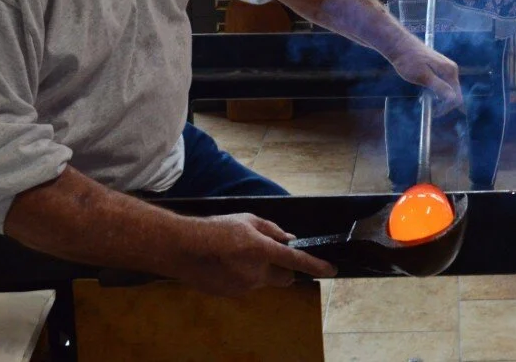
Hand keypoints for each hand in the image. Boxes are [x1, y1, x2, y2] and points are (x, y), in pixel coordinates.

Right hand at [177, 213, 335, 295]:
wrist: (184, 248)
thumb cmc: (216, 229)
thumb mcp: (247, 220)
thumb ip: (272, 230)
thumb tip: (289, 239)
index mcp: (262, 250)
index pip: (297, 261)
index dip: (317, 266)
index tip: (332, 270)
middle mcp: (256, 272)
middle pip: (284, 278)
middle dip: (284, 270)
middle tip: (270, 257)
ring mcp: (244, 287)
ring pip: (263, 282)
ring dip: (260, 272)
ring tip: (237, 256)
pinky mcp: (231, 295)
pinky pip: (246, 287)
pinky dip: (243, 278)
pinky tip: (227, 265)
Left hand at [387, 43, 463, 112]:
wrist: (400, 45)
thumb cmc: (409, 60)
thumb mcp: (423, 76)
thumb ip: (439, 87)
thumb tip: (453, 98)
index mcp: (449, 71)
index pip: (457, 96)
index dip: (447, 107)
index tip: (435, 113)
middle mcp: (451, 69)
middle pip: (453, 93)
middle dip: (442, 103)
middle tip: (427, 107)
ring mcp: (445, 68)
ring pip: (447, 90)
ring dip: (437, 98)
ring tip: (422, 99)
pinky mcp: (439, 68)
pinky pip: (442, 84)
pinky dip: (434, 91)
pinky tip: (423, 93)